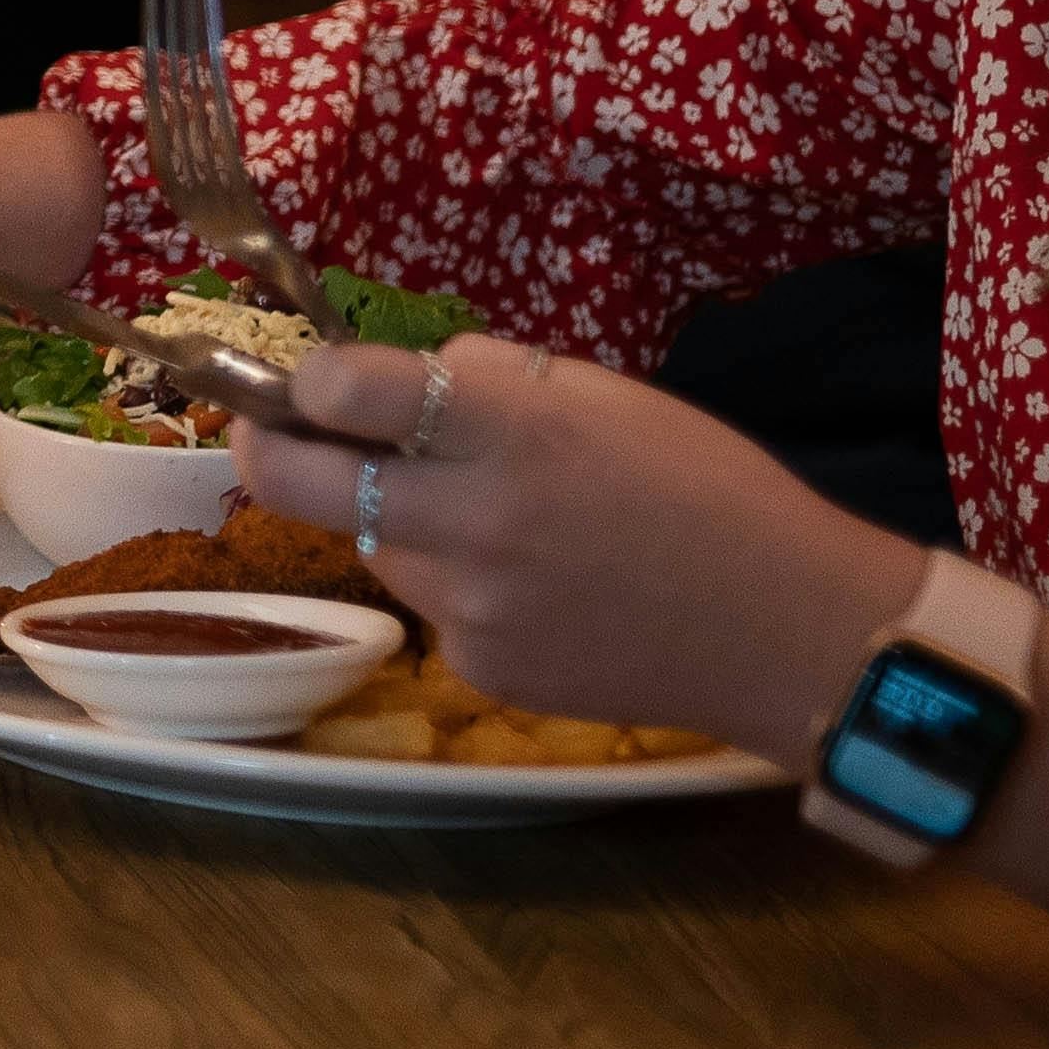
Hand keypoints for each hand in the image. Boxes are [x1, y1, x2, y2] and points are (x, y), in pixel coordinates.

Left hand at [229, 334, 923, 751]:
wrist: (785, 629)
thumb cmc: (706, 488)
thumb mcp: (601, 396)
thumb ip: (488, 382)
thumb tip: (396, 379)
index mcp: (510, 428)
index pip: (345, 390)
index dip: (309, 380)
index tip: (310, 380)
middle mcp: (473, 517)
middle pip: (295, 480)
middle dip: (263, 447)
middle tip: (266, 429)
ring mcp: (470, 604)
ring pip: (371, 544)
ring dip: (391, 519)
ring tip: (482, 517)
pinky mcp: (480, 669)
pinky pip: (432, 607)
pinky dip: (456, 586)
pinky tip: (534, 585)